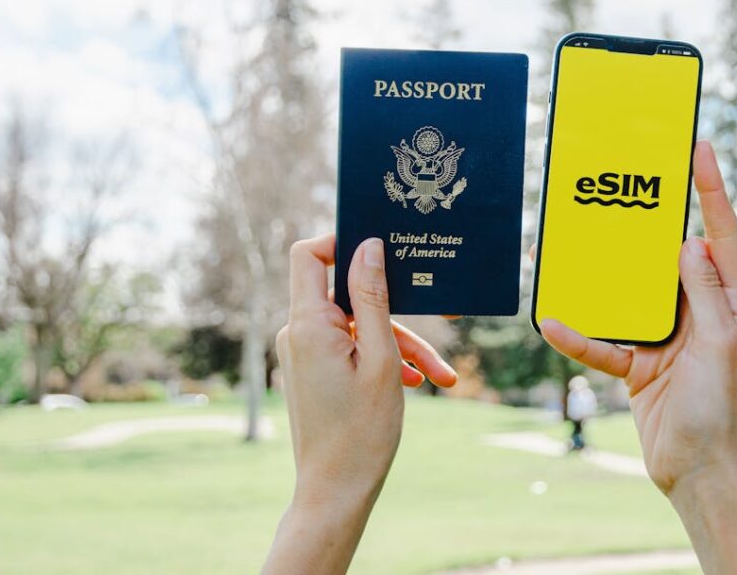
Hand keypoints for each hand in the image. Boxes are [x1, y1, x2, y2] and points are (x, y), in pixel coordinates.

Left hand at [263, 234, 456, 574]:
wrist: (335, 492)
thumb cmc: (362, 431)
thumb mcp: (381, 357)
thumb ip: (373, 298)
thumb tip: (368, 246)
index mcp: (307, 324)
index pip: (309, 254)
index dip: (342, 243)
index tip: (383, 252)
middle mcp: (297, 333)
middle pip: (347, 296)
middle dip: (395, 314)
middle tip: (436, 334)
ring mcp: (303, 352)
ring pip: (356, 327)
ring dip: (398, 345)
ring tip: (439, 376)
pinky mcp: (312, 370)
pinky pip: (349, 348)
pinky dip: (381, 359)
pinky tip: (416, 382)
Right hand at [539, 140, 736, 495]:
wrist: (699, 474)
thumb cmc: (721, 412)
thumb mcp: (718, 346)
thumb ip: (703, 294)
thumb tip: (690, 243)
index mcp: (730, 306)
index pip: (723, 237)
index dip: (713, 192)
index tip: (701, 150)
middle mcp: (699, 316)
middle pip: (672, 258)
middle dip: (650, 225)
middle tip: (625, 186)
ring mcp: (668, 340)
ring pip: (632, 295)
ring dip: (606, 278)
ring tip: (580, 245)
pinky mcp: (639, 365)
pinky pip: (605, 342)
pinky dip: (581, 335)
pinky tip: (555, 323)